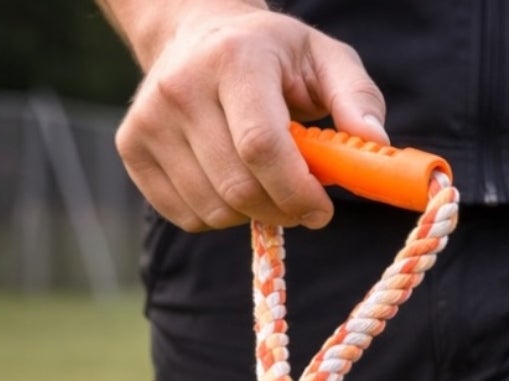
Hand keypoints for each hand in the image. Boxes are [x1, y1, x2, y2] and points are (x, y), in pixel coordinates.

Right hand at [113, 2, 387, 230]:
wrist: (197, 35)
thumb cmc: (275, 58)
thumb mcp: (325, 61)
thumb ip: (357, 99)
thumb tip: (377, 144)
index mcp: (234, 60)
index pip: (262, 147)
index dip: (297, 192)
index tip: (322, 210)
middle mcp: (180, 86)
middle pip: (239, 188)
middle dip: (282, 211)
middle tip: (303, 204)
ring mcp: (149, 119)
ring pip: (214, 210)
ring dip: (252, 214)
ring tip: (264, 181)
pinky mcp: (131, 148)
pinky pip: (187, 217)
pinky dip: (219, 216)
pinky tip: (229, 182)